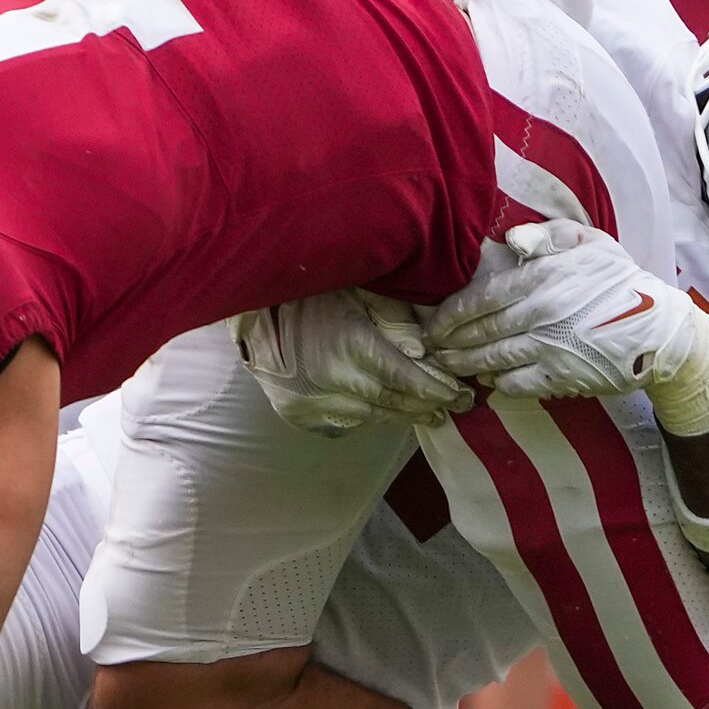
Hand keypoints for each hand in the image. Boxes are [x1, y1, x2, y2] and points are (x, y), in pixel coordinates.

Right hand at [234, 291, 471, 434]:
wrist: (250, 314)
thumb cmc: (308, 294)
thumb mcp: (355, 288)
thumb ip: (392, 310)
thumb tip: (426, 340)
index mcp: (350, 343)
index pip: (403, 376)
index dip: (434, 388)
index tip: (458, 393)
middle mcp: (333, 377)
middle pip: (392, 401)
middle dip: (426, 405)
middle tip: (454, 407)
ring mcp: (314, 400)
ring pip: (371, 415)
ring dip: (402, 415)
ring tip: (429, 415)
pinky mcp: (300, 414)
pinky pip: (345, 421)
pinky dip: (369, 415)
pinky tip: (387, 412)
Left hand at [426, 221, 708, 433]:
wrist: (661, 329)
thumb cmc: (620, 280)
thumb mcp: (590, 242)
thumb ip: (549, 235)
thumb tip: (512, 240)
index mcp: (543, 276)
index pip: (481, 297)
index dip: (451, 313)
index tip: (434, 321)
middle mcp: (541, 313)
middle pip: (480, 331)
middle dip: (449, 341)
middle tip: (431, 347)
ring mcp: (549, 348)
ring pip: (492, 359)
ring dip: (464, 364)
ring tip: (447, 364)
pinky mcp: (561, 377)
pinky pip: (515, 384)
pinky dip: (495, 384)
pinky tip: (485, 380)